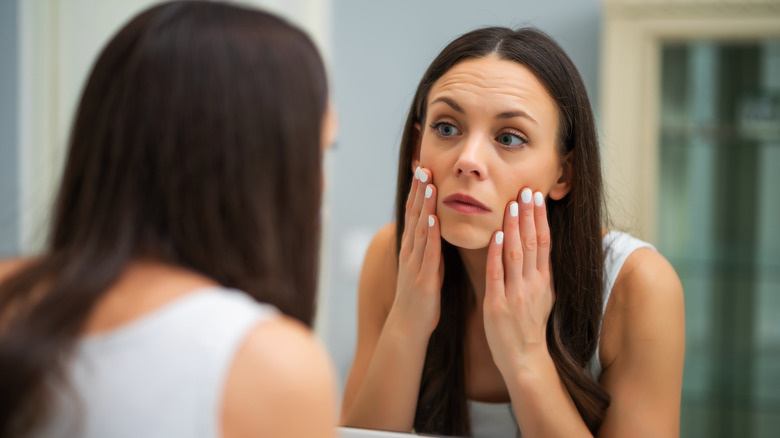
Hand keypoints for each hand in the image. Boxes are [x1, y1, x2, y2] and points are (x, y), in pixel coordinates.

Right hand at [387, 167, 442, 339]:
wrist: (408, 326)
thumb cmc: (420, 297)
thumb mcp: (425, 266)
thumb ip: (430, 247)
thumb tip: (437, 228)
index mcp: (413, 248)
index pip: (415, 213)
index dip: (419, 191)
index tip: (424, 168)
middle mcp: (410, 251)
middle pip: (414, 214)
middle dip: (418, 190)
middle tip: (422, 165)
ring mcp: (415, 263)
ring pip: (419, 228)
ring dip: (423, 205)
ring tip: (428, 183)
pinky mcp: (422, 277)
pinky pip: (426, 253)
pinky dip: (428, 234)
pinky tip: (432, 219)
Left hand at [483, 188, 554, 373]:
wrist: (524, 358)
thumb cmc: (530, 326)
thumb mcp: (544, 296)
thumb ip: (541, 272)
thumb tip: (542, 247)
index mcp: (544, 281)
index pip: (543, 243)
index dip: (540, 218)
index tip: (536, 197)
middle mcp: (532, 284)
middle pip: (531, 243)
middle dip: (528, 215)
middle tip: (525, 190)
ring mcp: (515, 293)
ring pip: (515, 254)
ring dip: (513, 227)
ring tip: (511, 205)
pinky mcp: (497, 304)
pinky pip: (496, 274)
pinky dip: (496, 253)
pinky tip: (495, 235)